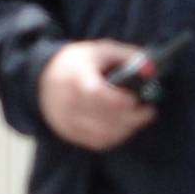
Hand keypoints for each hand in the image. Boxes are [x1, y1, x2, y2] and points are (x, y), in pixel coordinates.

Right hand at [37, 40, 157, 151]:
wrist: (42, 79)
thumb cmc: (77, 63)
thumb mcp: (101, 51)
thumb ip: (127, 56)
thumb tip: (151, 68)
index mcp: (76, 79)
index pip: (97, 94)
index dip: (121, 100)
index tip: (136, 99)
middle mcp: (69, 103)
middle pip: (105, 118)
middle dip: (133, 117)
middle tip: (148, 111)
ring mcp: (67, 121)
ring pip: (103, 134)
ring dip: (127, 129)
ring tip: (139, 118)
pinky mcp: (69, 134)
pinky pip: (97, 142)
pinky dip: (115, 137)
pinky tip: (124, 127)